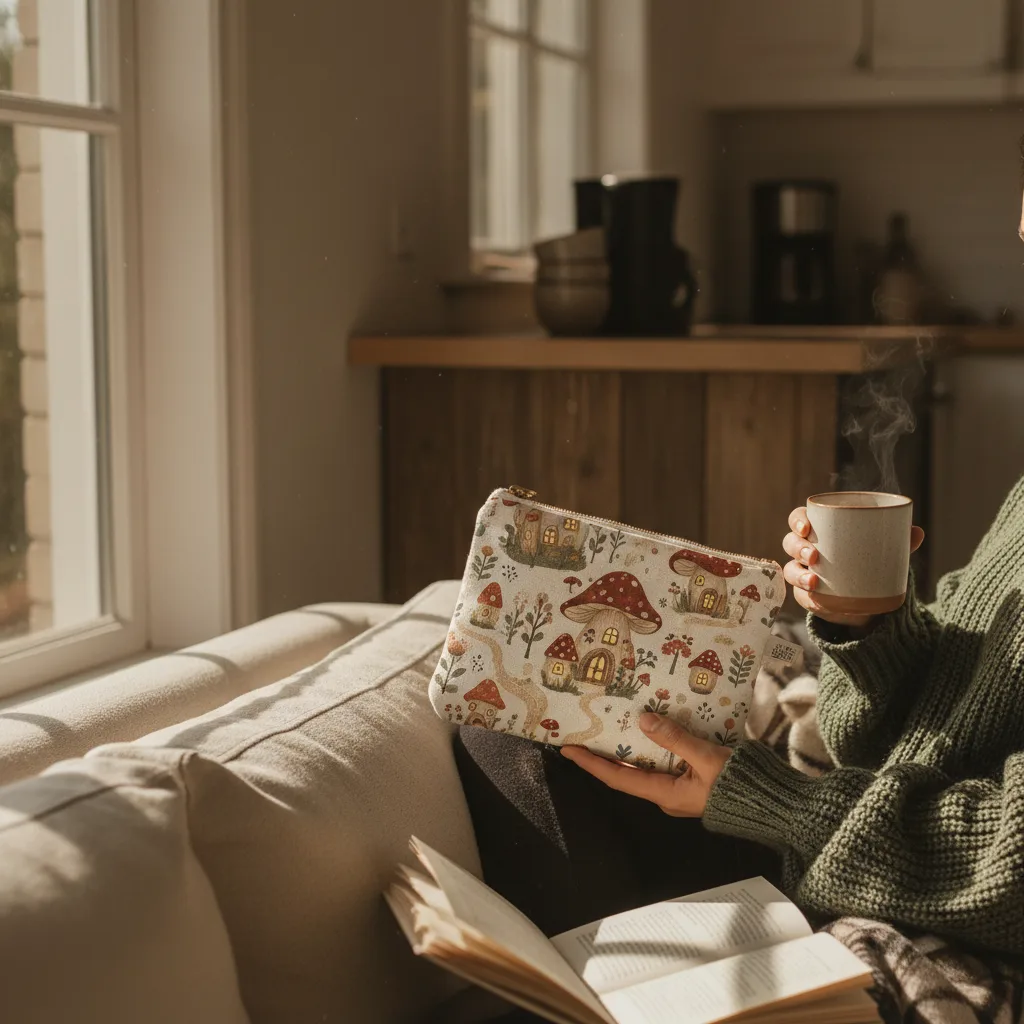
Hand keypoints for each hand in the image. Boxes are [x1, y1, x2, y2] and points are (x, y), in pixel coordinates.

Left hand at [560, 712, 731, 817]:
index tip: (568, 750)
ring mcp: (679, 789)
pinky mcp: (691, 780)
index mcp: (665, 794)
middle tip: (584, 732)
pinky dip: (650, 746)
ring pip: (644, 767)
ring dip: (626, 748)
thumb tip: (644, 720)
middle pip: (626, 773)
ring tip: (609, 726)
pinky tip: (648, 728)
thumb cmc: (740, 785)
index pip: (617, 779)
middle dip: (603, 754)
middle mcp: (666, 794)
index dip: (590, 764)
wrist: (772, 804)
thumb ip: (676, 739)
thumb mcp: (707, 758)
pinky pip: (662, 762)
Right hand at [783, 506, 924, 627]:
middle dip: (797, 547)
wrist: (866, 600)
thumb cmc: (867, 564)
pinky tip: (817, 600)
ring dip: (798, 574)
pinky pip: (801, 597)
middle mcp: (805, 551)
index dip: (797, 520)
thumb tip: (917, 532)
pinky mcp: (807, 597)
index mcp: (819, 532)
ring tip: (813, 581)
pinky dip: (808, 598)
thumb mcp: (883, 552)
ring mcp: (803, 573)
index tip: (807, 527)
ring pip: (790, 570)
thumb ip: (898, 542)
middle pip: (789, 542)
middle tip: (813, 555)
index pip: (798, 519)